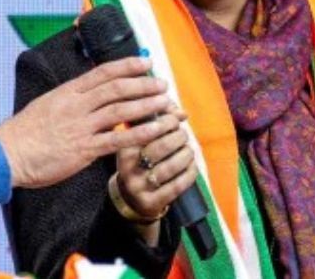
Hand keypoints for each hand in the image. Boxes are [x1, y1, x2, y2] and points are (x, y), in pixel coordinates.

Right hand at [0, 57, 171, 188]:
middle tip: (162, 83)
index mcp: (68, 92)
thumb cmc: (25, 133)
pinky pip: (116, 140)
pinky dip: (138, 134)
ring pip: (120, 111)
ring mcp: (80, 127)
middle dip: (142, 84)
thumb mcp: (47, 104)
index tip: (145, 62)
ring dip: (145, 105)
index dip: (127, 65)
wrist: (7, 155)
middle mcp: (76, 106)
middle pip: (116, 89)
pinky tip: (155, 131)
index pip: (103, 73)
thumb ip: (70, 98)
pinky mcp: (83, 150)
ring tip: (165, 103)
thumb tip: (90, 92)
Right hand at [113, 107, 197, 242]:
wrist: (131, 197)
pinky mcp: (151, 202)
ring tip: (188, 149)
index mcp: (123, 149)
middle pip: (161, 147)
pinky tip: (191, 166)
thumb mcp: (141, 140)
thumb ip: (159, 120)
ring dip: (186, 154)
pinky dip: (189, 172)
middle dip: (178, 136)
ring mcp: (139, 187)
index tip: (175, 119)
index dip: (166, 121)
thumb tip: (182, 113)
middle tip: (183, 134)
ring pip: (171, 166)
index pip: (146, 129)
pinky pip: (177, 185)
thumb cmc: (140, 159)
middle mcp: (128, 169)